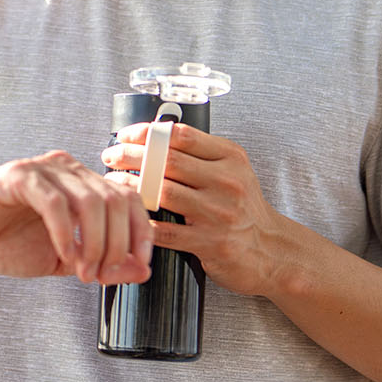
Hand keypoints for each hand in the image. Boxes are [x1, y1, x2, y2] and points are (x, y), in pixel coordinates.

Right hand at [0, 150, 152, 284]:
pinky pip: (54, 202)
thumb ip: (104, 264)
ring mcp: (44, 169)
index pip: (128, 197)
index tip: (139, 264)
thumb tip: (143, 270)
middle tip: (101, 276)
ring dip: (93, 244)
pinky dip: (65, 233)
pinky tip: (63, 256)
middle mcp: (68, 169)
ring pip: (90, 200)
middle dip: (116, 245)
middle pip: (115, 200)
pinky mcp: (19, 176)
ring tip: (83, 273)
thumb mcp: (64, 260)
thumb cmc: (6, 242)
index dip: (141, 231)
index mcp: (82, 183)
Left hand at [101, 123, 292, 296]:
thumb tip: (156, 136)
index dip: (147, 132)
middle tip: (111, 155)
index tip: (126, 135)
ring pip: (162, 192)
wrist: (270, 250)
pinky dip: (141, 221)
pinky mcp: (209, 243)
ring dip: (131, 185)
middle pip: (167, 160)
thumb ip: (202, 154)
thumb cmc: (244, 207)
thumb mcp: (234, 170)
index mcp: (230, 158)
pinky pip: (164, 231)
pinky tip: (128, 213)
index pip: (181, 135)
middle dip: (131, 155)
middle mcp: (227, 182)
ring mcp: (218, 213)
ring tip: (113, 180)